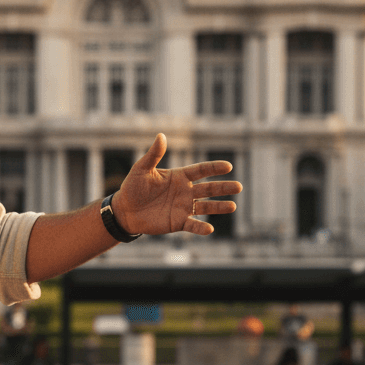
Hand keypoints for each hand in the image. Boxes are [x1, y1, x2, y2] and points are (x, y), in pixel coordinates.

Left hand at [111, 134, 240, 235]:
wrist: (125, 210)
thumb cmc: (133, 187)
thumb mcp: (142, 169)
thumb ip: (154, 154)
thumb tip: (161, 135)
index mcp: (179, 176)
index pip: (200, 170)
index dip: (214, 168)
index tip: (228, 166)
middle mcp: (185, 191)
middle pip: (208, 188)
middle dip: (223, 188)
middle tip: (239, 186)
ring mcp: (183, 207)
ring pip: (205, 207)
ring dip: (219, 207)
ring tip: (232, 206)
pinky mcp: (178, 222)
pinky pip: (192, 225)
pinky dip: (201, 228)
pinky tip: (210, 229)